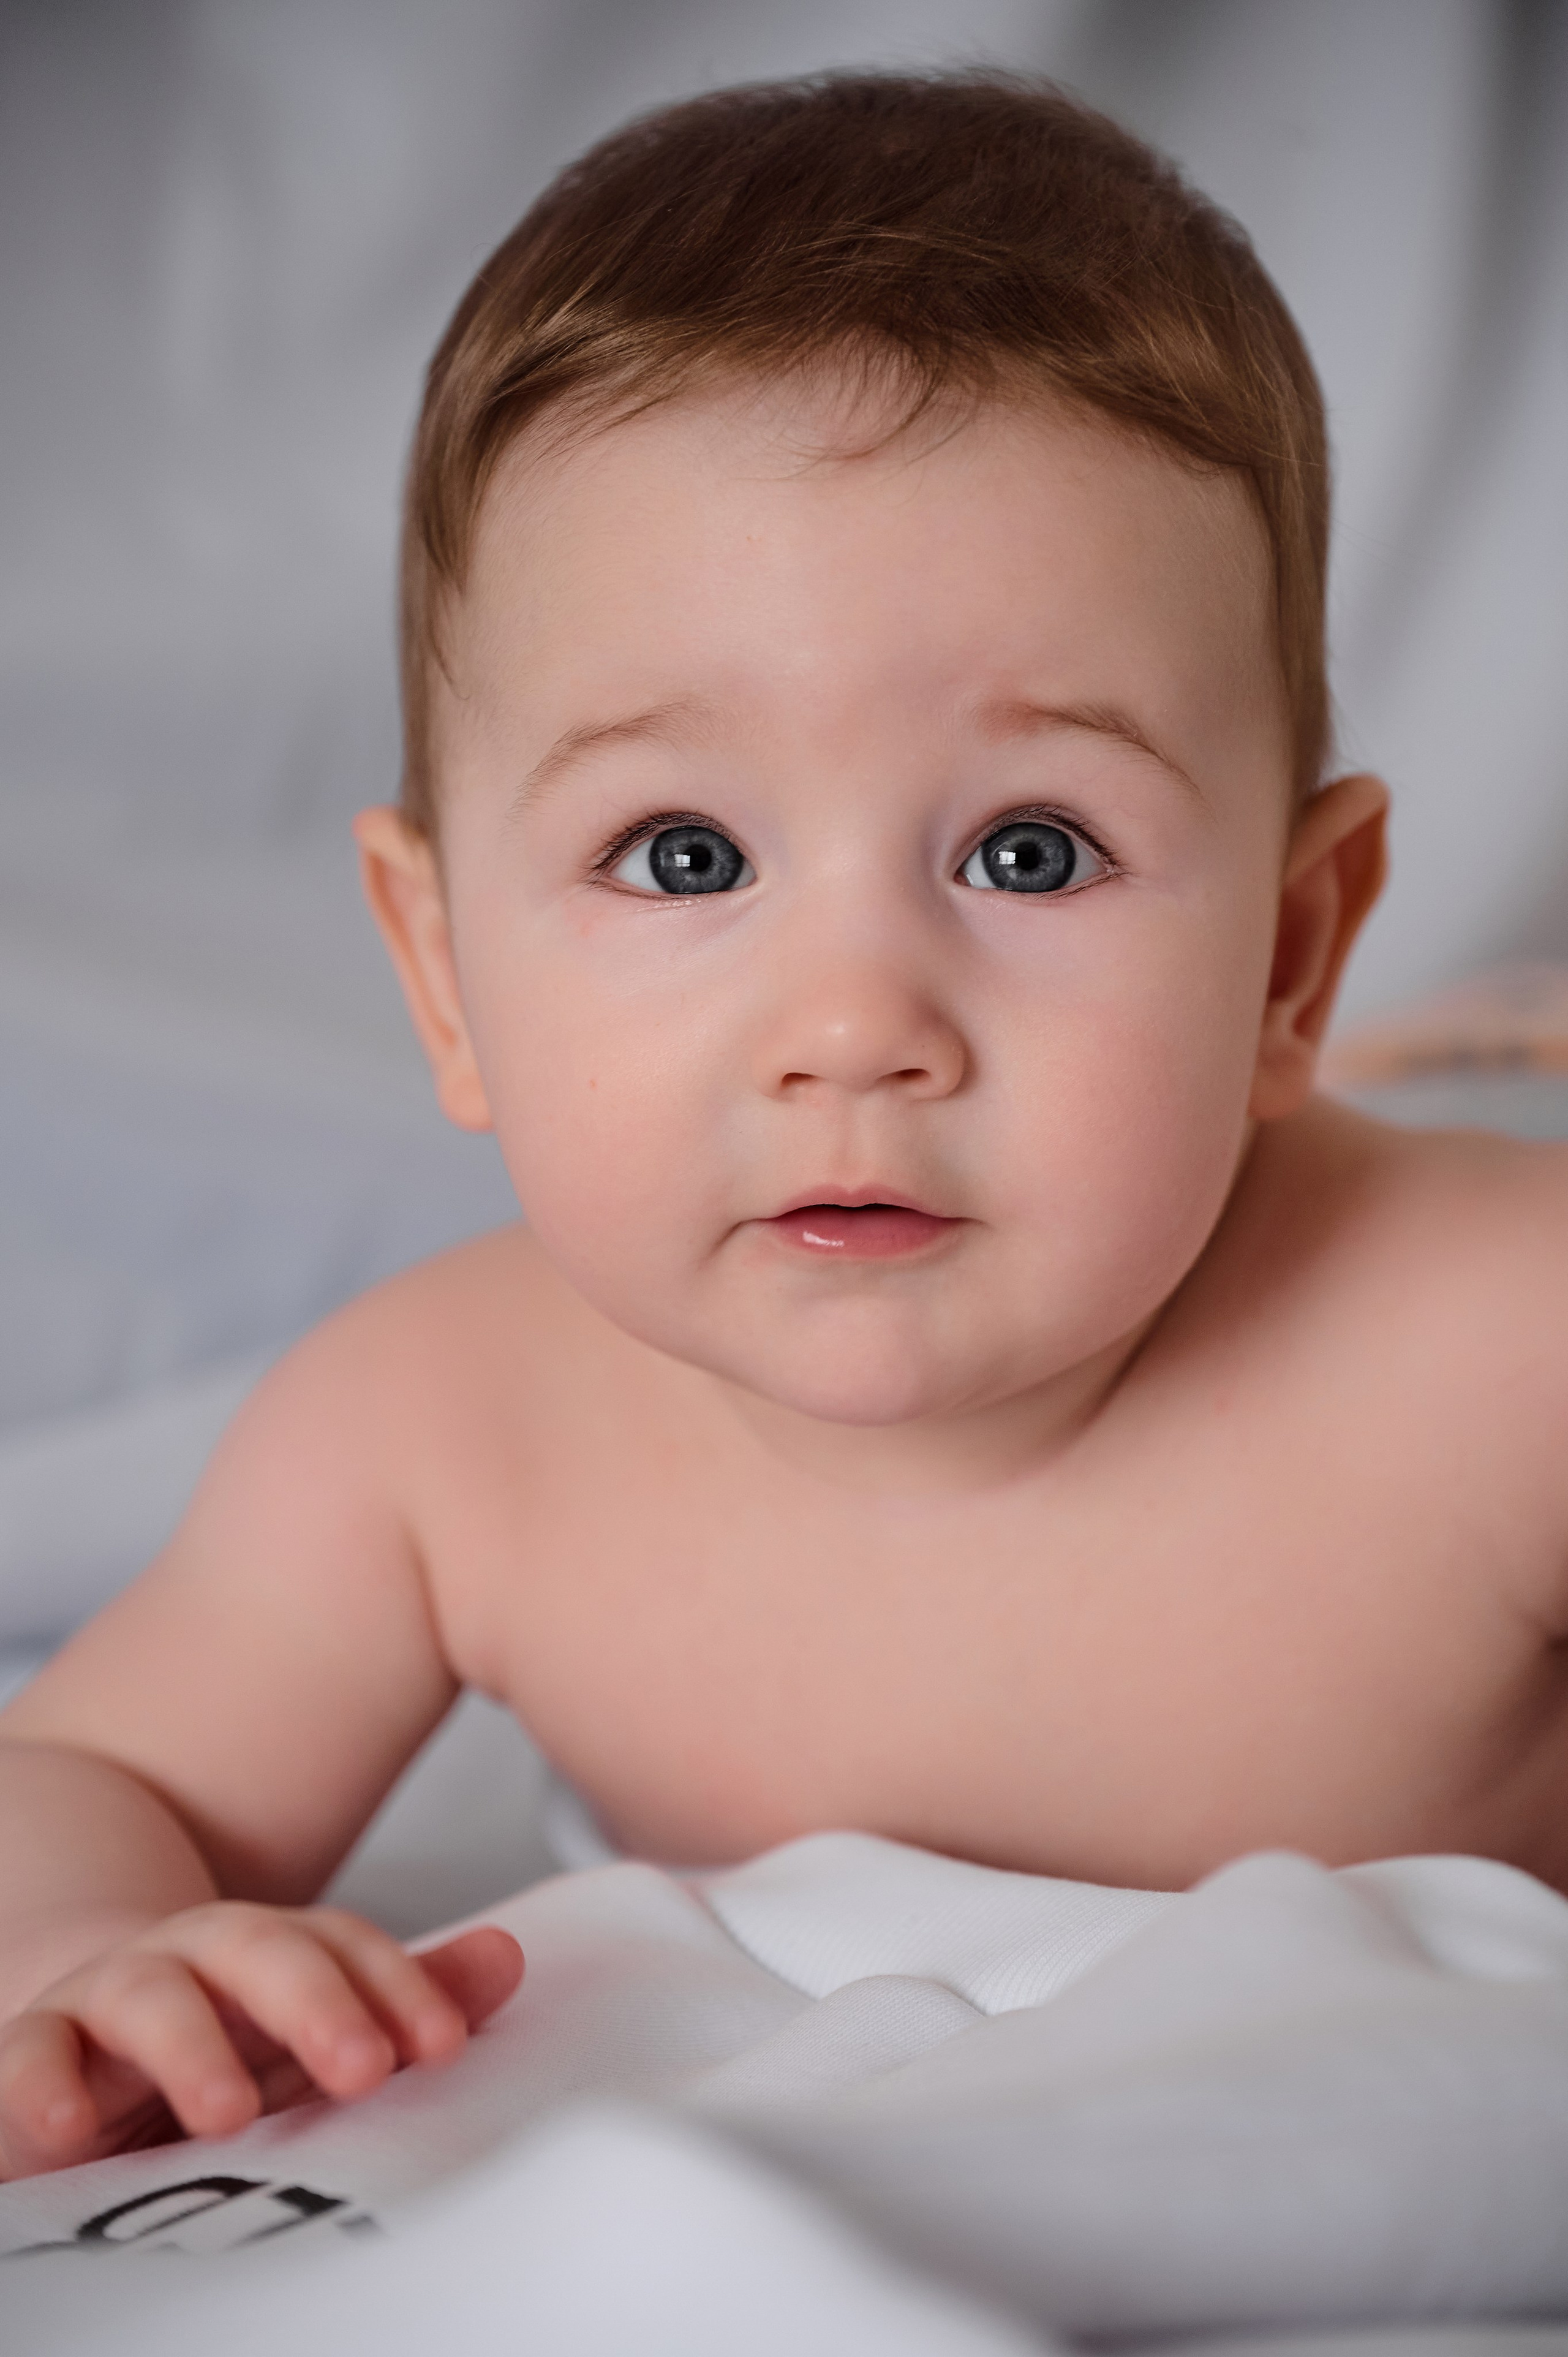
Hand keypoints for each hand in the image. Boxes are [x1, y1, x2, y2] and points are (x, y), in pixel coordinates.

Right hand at [0, 1903, 523, 2178]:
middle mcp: (190, 1960)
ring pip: (148, 1998)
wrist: (76, 2049)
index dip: (397, 1987)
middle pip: (256, 1951)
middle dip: (314, 2003)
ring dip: (190, 2049)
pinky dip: (43, 2082)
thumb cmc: (214, 2044)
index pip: (341, 1945)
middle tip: (363, 2067)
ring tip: (228, 2111)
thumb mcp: (308, 2029)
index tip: (444, 2045)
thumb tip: (508, 1959)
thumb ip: (401, 1998)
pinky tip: (71, 2121)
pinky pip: (28, 2058)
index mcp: (265, 1952)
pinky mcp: (30, 2056)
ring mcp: (104, 2002)